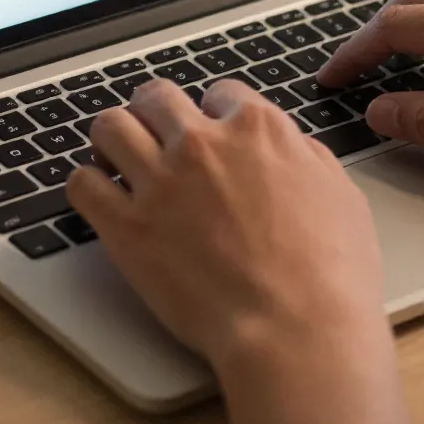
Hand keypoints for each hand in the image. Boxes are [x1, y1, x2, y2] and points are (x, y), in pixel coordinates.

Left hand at [67, 79, 423, 423]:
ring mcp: (160, 182)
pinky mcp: (127, 227)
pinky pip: (82, 184)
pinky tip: (102, 199)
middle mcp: (203, 144)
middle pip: (156, 97)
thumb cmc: (330, 276)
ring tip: (118, 160)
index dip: (214, 114)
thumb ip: (306, 160)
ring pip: (110, 126)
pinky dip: (88, 186)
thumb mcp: (341, 196)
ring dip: (114, 139)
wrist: (296, 330)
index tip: (210, 133)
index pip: (219, 93)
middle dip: (154, 113)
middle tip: (155, 136)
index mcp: (258, 129)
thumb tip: (292, 150)